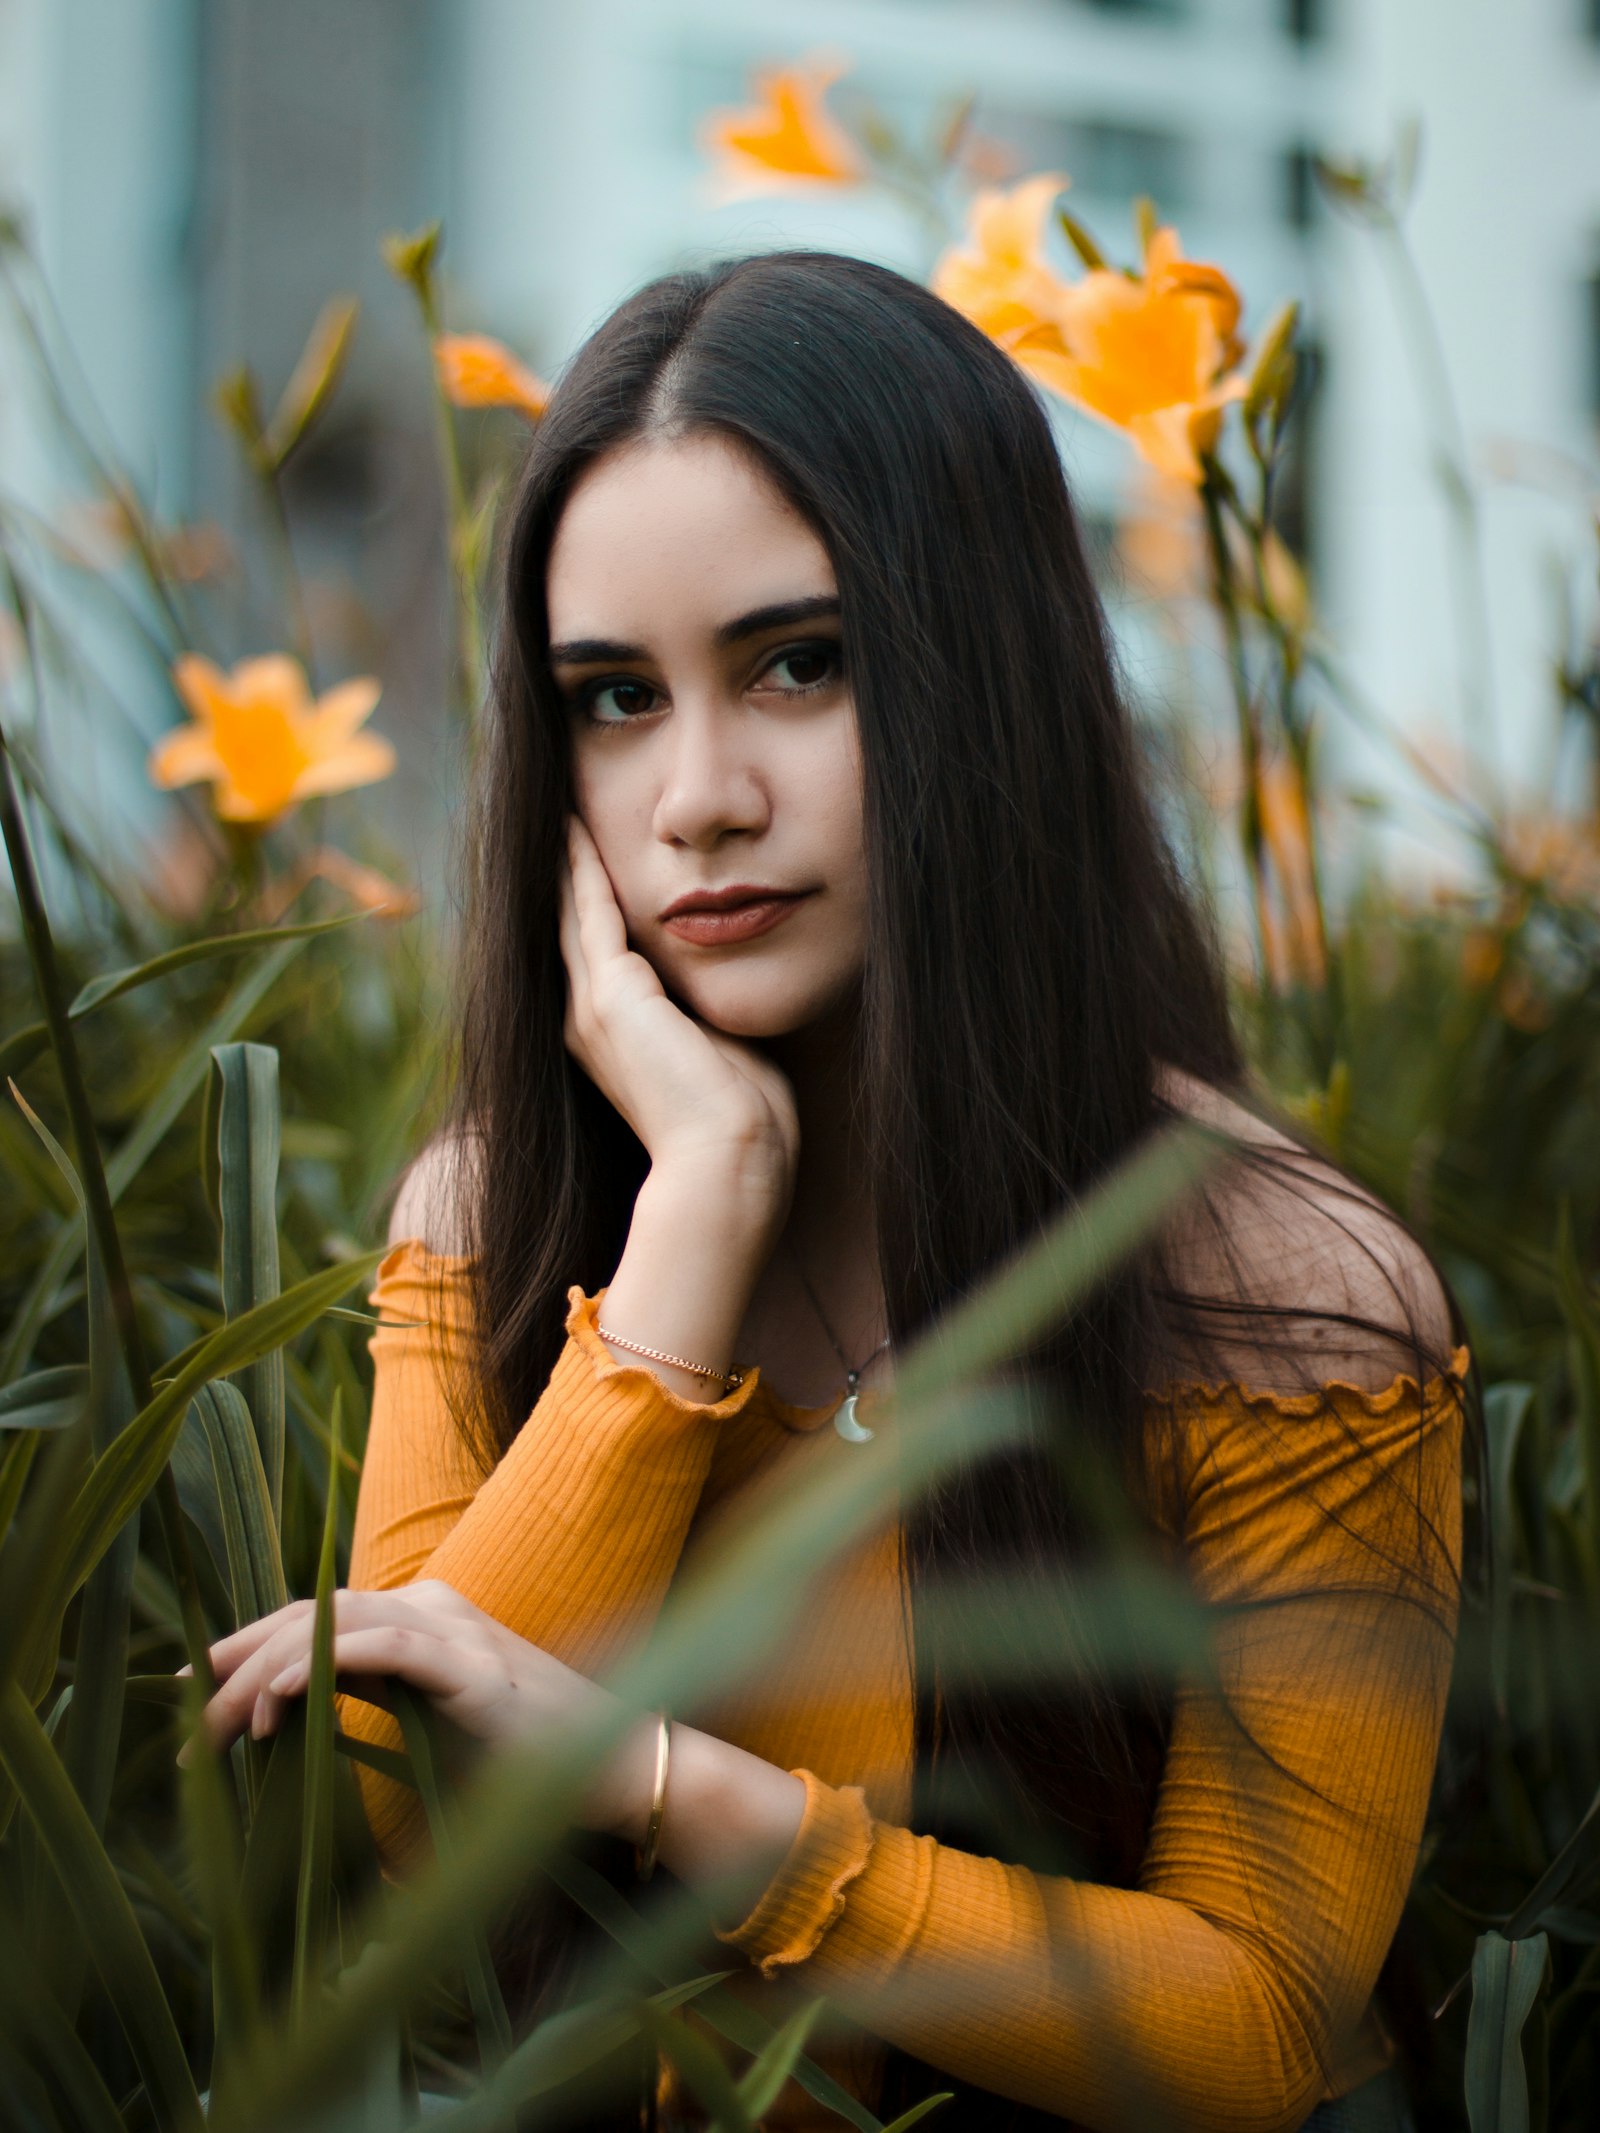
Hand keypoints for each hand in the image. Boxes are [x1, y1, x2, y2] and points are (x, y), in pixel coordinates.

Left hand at [177, 1580, 648, 1836]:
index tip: (193, 1688)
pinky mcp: (468, 1660)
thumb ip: (379, 1713)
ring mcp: (453, 1625)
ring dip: (263, 1669)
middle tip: (181, 1708)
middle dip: (238, 1656)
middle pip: (312, 1615)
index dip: (250, 1645)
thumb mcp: (434, 1732)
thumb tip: (296, 1736)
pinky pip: (379, 1646)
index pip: (318, 1619)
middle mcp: (433, 1604)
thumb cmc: (528, 1766)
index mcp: (424, 1618)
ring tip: (214, 1720)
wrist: (615, 1768)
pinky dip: (319, 1665)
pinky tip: (274, 1699)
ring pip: (333, 1624)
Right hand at [559, 815, 798, 1217]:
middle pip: (566, 924)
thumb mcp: (718, 1045)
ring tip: (558, 807)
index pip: (593, 950)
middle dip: (563, 869)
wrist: (729, 1161)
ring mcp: (592, 1008)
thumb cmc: (742, 1120)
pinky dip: (581, 867)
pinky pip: (590, 912)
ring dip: (564, 858)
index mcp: (611, 1035)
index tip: (592, 853)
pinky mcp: (611, 996)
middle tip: (556, 811)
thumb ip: (707, 1009)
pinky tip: (574, 825)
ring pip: (570, 912)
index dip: (588, 900)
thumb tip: (732, 981)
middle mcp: (587, 1019)